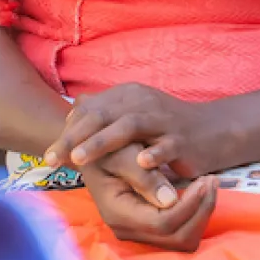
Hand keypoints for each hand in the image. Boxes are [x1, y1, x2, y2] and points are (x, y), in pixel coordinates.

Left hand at [48, 83, 234, 180]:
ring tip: (79, 158)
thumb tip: (71, 111)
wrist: (213, 131)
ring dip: (102, 142)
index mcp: (128, 96)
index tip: (46, 155)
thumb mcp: (133, 114)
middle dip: (74, 138)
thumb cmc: (165, 127)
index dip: (66, 132)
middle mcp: (143, 103)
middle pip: (103, 115)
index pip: (90, 111)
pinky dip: (153, 152)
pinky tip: (139, 162)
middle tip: (51, 159)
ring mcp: (163, 120)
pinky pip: (167, 144)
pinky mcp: (183, 139)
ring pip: (129, 126)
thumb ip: (103, 113)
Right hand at [82, 157, 218, 251]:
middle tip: (212, 180)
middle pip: (178, 237)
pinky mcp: (149, 229)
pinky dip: (195, 215)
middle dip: (201, 210)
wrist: (92, 156)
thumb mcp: (119, 153)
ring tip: (210, 184)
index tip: (204, 179)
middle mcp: (128, 230)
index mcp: (118, 213)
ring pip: (183, 239)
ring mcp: (139, 233)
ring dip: (201, 214)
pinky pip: (181, 233)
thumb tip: (170, 199)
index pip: (164, 223)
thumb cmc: (105, 149)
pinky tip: (200, 192)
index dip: (189, 205)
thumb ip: (142, 174)